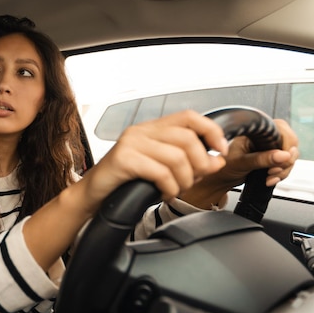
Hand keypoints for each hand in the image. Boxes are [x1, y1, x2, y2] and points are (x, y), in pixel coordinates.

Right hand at [82, 109, 228, 207]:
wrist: (92, 195)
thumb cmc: (124, 182)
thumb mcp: (160, 170)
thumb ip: (188, 163)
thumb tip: (216, 161)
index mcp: (151, 129)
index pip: (189, 117)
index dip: (211, 131)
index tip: (220, 151)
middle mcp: (141, 131)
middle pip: (187, 138)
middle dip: (199, 164)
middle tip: (193, 181)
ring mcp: (131, 143)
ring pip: (177, 157)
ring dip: (184, 180)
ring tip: (176, 190)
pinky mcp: (124, 159)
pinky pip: (160, 172)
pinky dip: (170, 187)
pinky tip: (164, 194)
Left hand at [180, 118, 298, 208]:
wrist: (218, 179)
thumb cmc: (223, 166)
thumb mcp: (241, 162)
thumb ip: (262, 159)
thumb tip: (283, 155)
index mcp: (256, 131)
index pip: (283, 131)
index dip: (286, 146)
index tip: (282, 159)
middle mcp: (264, 137)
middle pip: (291, 144)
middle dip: (286, 161)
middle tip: (273, 171)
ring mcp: (269, 148)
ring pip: (290, 156)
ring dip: (283, 170)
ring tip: (269, 178)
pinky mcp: (271, 159)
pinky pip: (285, 165)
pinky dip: (281, 174)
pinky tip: (270, 180)